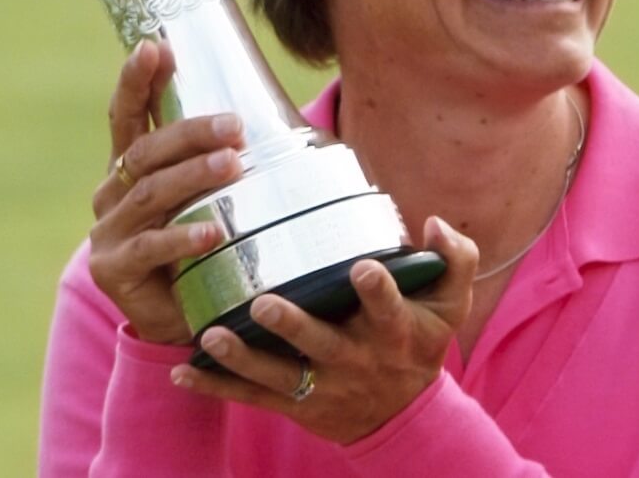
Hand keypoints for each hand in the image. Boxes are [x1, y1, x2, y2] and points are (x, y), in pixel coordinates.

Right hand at [89, 40, 245, 344]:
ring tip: (231, 165)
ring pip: (152, 192)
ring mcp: (109, 230)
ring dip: (194, 176)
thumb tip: (285, 119)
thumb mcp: (208, 198)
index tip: (154, 46)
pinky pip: (151, 246)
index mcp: (130, 167)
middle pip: (148, 149)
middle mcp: (112, 191)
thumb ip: (223, 162)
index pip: (129, 115)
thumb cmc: (202, 246)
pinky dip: (184, 236)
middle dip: (189, 132)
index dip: (138, 80)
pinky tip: (213, 232)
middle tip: (233, 125)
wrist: (179, 318)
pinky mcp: (114, 268)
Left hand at [169, 216, 478, 443]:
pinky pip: (252, 397)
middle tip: (265, 301)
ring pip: (280, 375)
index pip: (390, 311)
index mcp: (396, 332)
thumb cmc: (422, 342)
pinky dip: (217, 385)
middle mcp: (356, 361)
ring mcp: (323, 386)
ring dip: (244, 358)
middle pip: (323, 345)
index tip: (363, 267)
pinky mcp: (296, 405)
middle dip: (294, 325)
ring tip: (213, 335)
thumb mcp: (451, 304)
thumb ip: (455, 258)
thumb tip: (434, 221)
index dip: (378, 291)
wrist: (403, 417)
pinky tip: (183, 369)